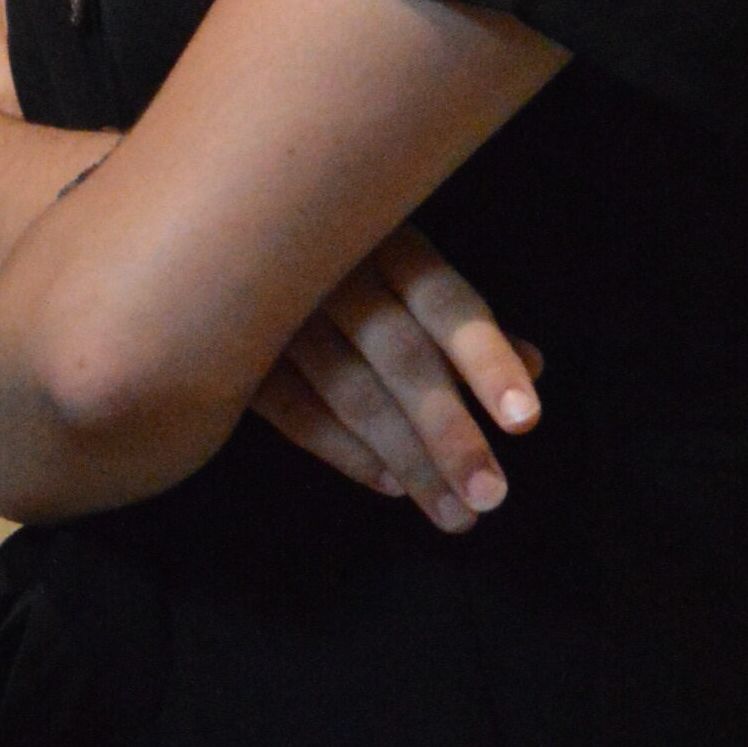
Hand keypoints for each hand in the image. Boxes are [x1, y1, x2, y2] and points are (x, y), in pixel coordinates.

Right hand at [250, 226, 540, 534]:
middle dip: (449, 433)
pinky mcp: (234, 349)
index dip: (487, 360)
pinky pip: (294, 412)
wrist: (212, 232)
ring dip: (406, 459)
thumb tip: (535, 362)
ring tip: (452, 514)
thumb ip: (461, 321)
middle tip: (490, 498)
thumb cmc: (332, 252)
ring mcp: (277, 310)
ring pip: (351, 393)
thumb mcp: (400, 264)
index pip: (447, 303)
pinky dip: (344, 452)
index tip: (525, 423)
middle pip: (400, 357)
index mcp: (383, 238)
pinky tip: (390, 486)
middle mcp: (333, 271)